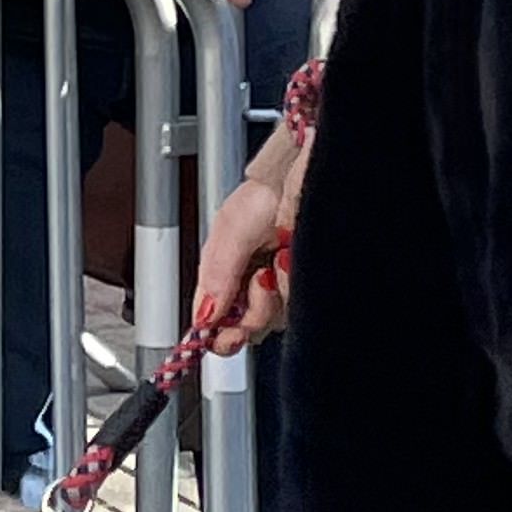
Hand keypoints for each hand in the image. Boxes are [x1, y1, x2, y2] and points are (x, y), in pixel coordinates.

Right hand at [191, 123, 308, 348]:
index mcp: (226, 275)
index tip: (225, 336)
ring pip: (275, 320)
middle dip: (251, 312)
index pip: (214, 321)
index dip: (217, 335)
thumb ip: (217, 274)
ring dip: (275, 295)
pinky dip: (293, 285)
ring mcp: (282, 287)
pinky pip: (300, 306)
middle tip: (258, 283)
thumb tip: (204, 316)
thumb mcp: (230, 229)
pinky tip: (290, 261)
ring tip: (276, 261)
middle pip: (246, 328)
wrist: (305, 174)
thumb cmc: (267, 191)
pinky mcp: (306, 285)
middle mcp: (253, 285)